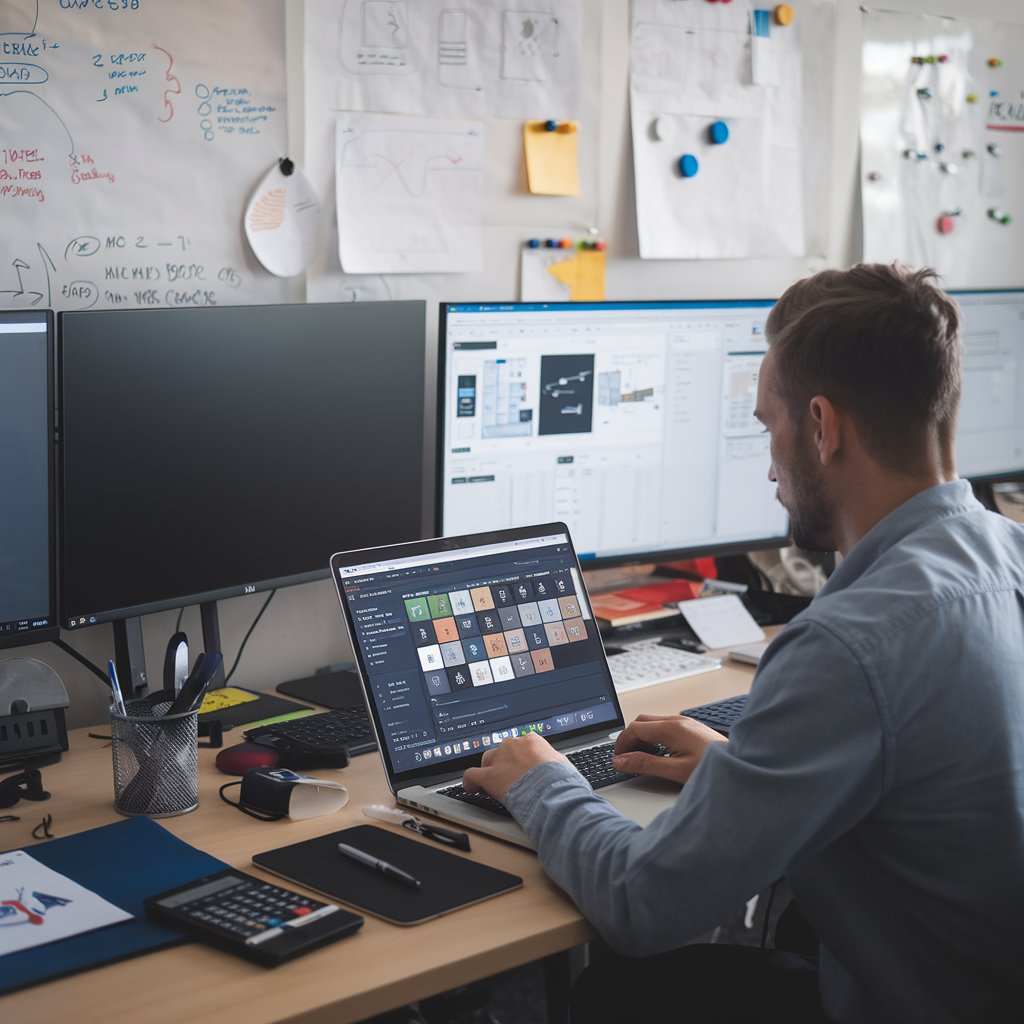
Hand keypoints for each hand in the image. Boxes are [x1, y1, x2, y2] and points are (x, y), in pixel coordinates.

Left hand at [463, 733, 569, 802]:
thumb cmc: (562, 781)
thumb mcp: (564, 765)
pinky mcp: (489, 776)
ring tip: (491, 783)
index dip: (519, 758)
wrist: (553, 791)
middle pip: (503, 750)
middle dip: (504, 762)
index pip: (521, 745)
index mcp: (532, 741)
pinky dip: (470, 782)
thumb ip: (554, 761)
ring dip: (489, 769)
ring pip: (487, 759)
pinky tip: (472, 788)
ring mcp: (500, 759)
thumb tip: (557, 766)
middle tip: (509, 777)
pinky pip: (472, 775)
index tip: (521, 767)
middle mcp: (514, 746)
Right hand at [612, 714, 726, 785]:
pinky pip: (665, 727)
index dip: (621, 743)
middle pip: (642, 722)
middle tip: (626, 759)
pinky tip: (660, 755)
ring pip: (653, 723)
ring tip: (642, 760)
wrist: (743, 763)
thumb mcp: (675, 770)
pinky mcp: (692, 728)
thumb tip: (621, 761)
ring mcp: (685, 722)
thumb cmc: (713, 767)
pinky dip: (655, 738)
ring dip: (642, 738)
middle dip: (630, 739)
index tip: (618, 759)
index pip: (634, 728)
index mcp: (670, 728)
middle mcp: (677, 720)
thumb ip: (645, 764)